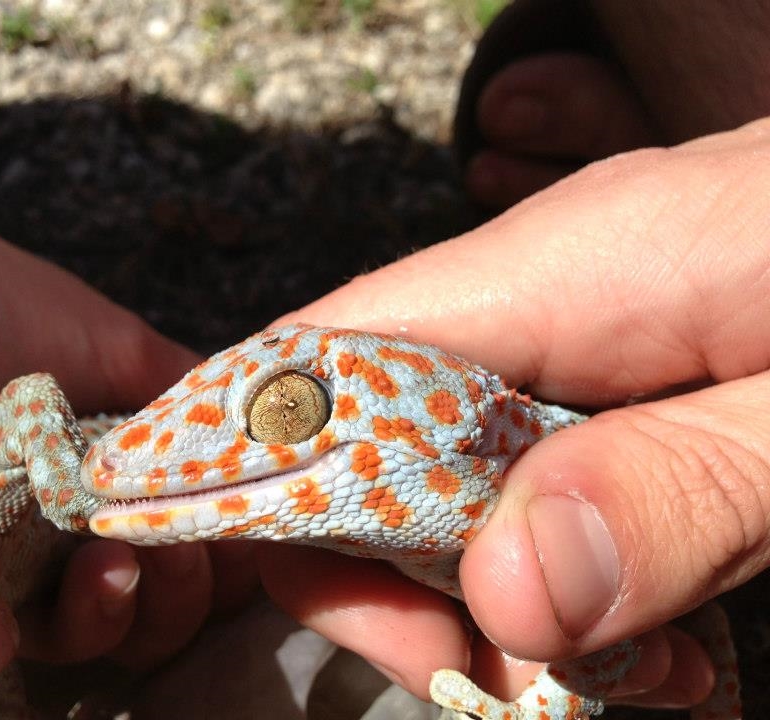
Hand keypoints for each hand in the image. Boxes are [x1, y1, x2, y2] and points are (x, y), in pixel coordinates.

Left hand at [0, 146, 242, 713]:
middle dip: (195, 579)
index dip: (234, 528)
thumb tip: (279, 431)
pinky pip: (37, 640)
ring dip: (146, 608)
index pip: (202, 513)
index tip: (241, 516)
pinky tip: (90, 580)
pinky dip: (84, 626)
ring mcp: (14, 555)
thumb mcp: (97, 335)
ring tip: (123, 562)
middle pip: (172, 584)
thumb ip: (183, 397)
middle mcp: (72, 506)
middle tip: (180, 542)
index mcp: (112, 445)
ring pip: (115, 624)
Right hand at [259, 118, 769, 706]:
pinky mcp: (624, 376)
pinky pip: (532, 480)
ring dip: (509, 600)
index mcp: (560, 264)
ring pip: (448, 474)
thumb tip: (512, 595)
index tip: (392, 633)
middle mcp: (539, 288)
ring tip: (643, 671)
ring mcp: (579, 330)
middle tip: (518, 685)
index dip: (283, 483)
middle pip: (365, 431)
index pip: (322, 360)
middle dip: (409, 578)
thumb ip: (686, 490)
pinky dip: (570, 580)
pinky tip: (666, 638)